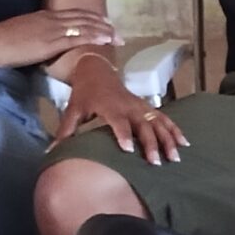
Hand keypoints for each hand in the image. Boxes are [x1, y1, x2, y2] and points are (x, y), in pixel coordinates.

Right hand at [0, 9, 118, 68]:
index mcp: (45, 16)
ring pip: (84, 27)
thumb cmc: (1, 40)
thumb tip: (44, 40)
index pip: (74, 14)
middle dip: (103, 25)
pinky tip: (105, 40)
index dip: (91, 18)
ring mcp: (52, 30)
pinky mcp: (51, 42)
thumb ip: (37, 33)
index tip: (104, 22)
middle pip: (84, 18)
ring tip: (117, 37)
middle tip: (117, 31)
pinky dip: (93, 37)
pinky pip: (77, 38)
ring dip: (103, 31)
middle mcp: (52, 19)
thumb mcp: (23, 32)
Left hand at [55, 75, 186, 164]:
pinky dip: (175, 130)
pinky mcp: (148, 107)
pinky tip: (184, 143)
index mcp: (109, 106)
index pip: (118, 122)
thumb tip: (50, 153)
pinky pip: (165, 118)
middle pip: (143, 125)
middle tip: (155, 162)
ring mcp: (141, 106)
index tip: (128, 150)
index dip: (123, 134)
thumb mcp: (72, 110)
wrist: (98, 72)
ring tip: (174, 158)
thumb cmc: (84, 94)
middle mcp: (129, 106)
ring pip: (158, 122)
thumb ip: (65, 132)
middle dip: (150, 144)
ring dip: (168, 140)